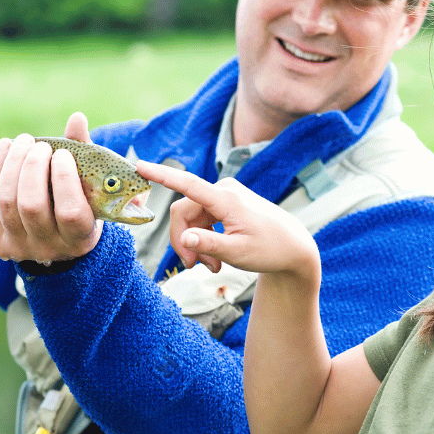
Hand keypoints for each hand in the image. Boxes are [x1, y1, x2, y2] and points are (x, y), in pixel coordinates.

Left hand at [0, 112, 102, 262]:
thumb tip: (76, 118)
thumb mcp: (89, 187)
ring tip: (23, 141)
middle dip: (32, 167)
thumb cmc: (80, 205)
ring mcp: (20, 247)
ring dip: (12, 164)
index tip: (63, 154)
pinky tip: (5, 149)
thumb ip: (84, 154)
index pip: (70, 212)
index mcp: (79, 238)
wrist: (57, 243)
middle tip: (40, 146)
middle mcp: (49, 248)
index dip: (64, 178)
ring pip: (7, 201)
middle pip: (32, 205)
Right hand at [135, 162, 318, 280]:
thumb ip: (209, 245)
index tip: (139, 165)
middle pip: (183, 213)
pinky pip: (203, 220)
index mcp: (226, 199)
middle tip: (194, 267)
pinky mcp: (226, 204)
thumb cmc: (270, 250)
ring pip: (192, 219)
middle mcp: (224, 191)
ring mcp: (225, 196)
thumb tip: (185, 239)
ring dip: (196, 244)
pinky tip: (215, 259)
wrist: (294, 248)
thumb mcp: (238, 253)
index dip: (161, 175)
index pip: (187, 184)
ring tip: (211, 267)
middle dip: (185, 241)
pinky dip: (204, 239)